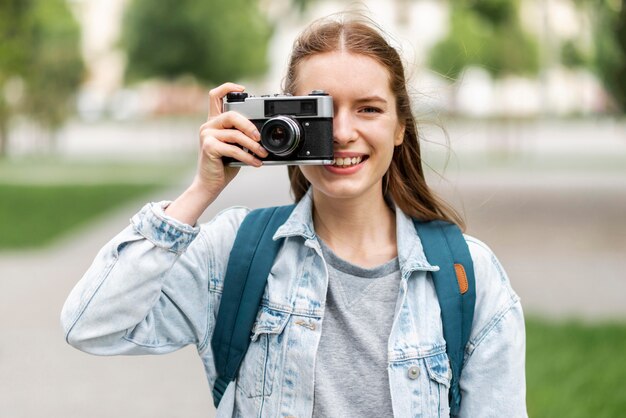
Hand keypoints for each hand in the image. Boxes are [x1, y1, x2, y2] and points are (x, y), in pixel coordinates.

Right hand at [164, 82, 267, 224]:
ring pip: (235, 134)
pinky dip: (248, 157)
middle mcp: (208, 125)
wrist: (210, 185)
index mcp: (214, 122)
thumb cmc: (224, 165)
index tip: (244, 89)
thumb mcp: (235, 146)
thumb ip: (242, 135)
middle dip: (250, 126)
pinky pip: (233, 148)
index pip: (216, 96)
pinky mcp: (208, 147)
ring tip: (263, 154)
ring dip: (253, 145)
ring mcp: (206, 135)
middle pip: (231, 114)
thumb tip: (261, 132)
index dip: (228, 88)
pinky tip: (256, 163)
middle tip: (260, 138)